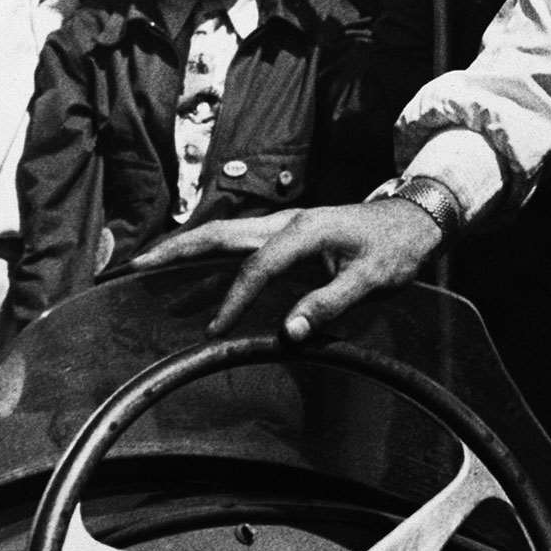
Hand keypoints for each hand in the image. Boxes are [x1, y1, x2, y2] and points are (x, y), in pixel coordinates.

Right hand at [135, 202, 445, 341]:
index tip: (215, 329)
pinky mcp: (284, 232)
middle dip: (177, 249)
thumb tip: (289, 332)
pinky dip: (207, 252)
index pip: (257, 267)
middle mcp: (286, 221)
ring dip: (185, 248)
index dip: (235, 299)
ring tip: (146, 265)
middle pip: (220, 233)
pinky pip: (237, 241)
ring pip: (223, 234)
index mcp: (305, 230)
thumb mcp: (373, 280)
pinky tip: (190, 267)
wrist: (413, 218)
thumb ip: (330, 304)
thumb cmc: (395, 249)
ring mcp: (282, 224)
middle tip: (136, 264)